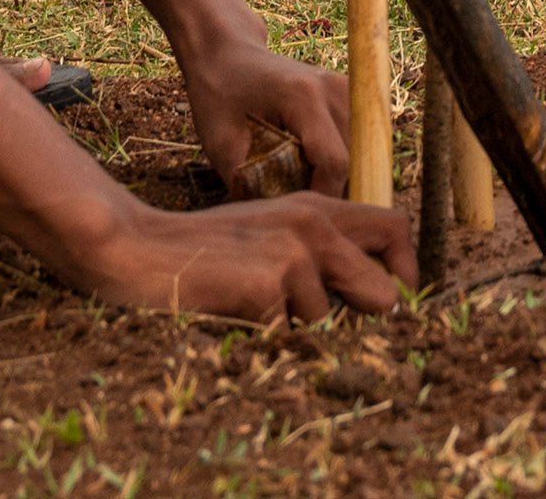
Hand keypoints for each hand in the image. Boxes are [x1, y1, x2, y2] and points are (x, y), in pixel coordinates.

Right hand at [78, 190, 412, 321]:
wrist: (140, 248)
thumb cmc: (205, 248)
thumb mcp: (269, 230)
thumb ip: (318, 251)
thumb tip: (377, 297)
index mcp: (318, 207)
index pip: (395, 227)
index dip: (406, 270)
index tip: (397, 303)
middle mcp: (314, 225)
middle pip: (383, 290)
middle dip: (365, 320)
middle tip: (337, 332)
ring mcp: (292, 255)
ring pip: (327, 323)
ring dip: (296, 329)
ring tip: (251, 305)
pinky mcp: (267, 286)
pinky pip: (284, 337)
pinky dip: (261, 338)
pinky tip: (231, 313)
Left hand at [182, 32, 354, 202]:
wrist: (228, 54)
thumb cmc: (219, 96)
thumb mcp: (221, 144)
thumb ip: (251, 184)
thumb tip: (278, 223)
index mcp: (304, 97)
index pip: (334, 164)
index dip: (321, 198)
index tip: (297, 218)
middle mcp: (336, 90)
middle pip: (352, 162)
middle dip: (328, 191)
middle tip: (293, 203)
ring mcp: (348, 90)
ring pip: (359, 156)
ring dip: (335, 177)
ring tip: (297, 180)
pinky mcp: (352, 96)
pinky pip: (357, 144)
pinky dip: (338, 162)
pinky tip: (307, 163)